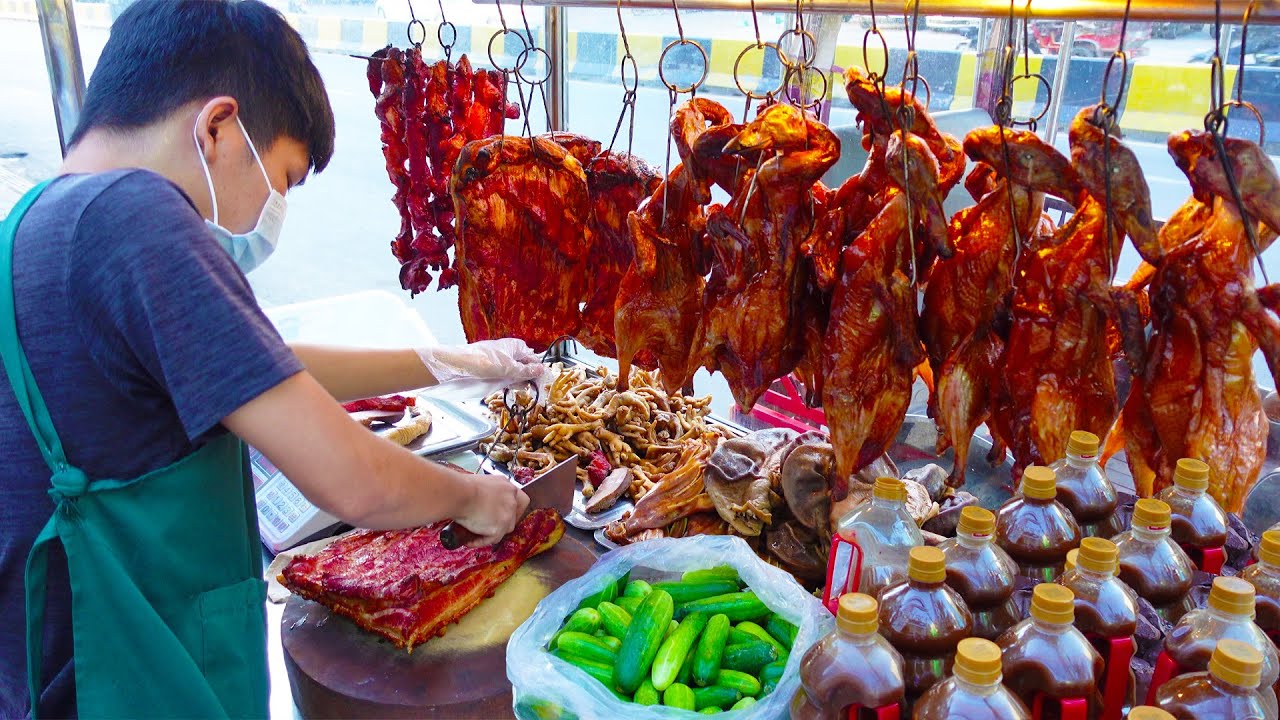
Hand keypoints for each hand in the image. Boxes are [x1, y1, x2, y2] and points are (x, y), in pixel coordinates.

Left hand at [416, 338, 544, 383]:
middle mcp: (509, 353)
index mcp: (515, 346)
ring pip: (515, 375)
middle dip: (528, 377)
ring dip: (518, 383)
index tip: (542, 383)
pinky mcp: (491, 372)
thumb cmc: (482, 362)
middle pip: (525, 367)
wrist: (456, 367)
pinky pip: (505, 379)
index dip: (538, 371)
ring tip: (517, 388)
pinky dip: (508, 384)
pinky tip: (508, 389)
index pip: (534, 359)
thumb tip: (542, 370)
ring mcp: (500, 363)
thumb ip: (526, 371)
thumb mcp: (508, 368)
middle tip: (530, 388)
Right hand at [453, 471, 529, 546]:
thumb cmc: (462, 488)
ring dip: (491, 533)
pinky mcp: (499, 527)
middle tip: (488, 526)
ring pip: (504, 530)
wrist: (458, 494)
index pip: (521, 500)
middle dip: (503, 523)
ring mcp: (507, 514)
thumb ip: (488, 494)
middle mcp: (511, 499)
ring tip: (474, 534)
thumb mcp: (481, 485)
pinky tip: (470, 540)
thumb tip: (483, 505)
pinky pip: (492, 539)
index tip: (503, 514)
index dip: (514, 510)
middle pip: (514, 516)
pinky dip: (480, 541)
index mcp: (507, 486)